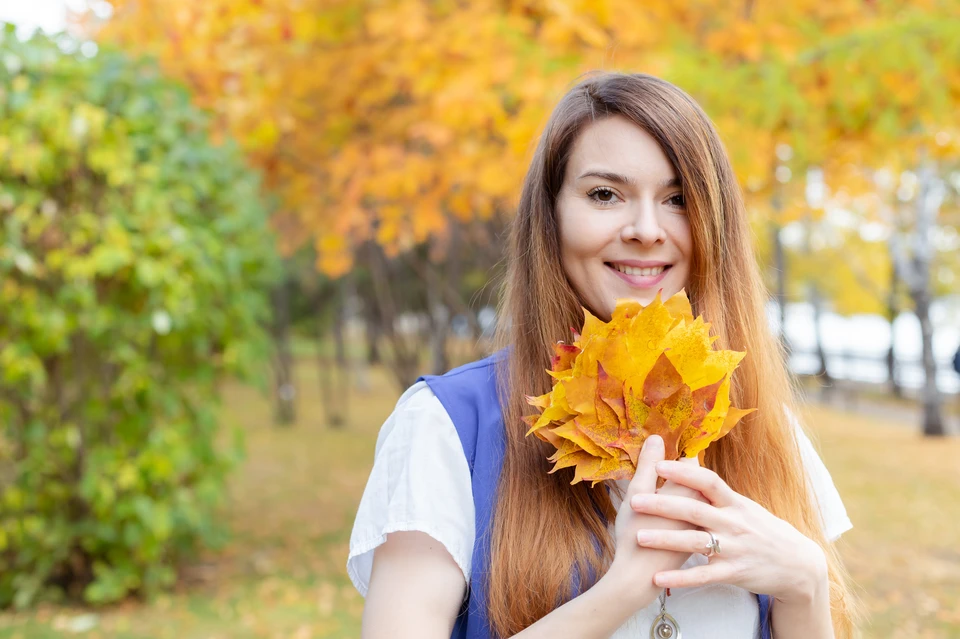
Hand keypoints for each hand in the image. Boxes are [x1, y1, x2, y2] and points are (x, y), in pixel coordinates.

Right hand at [607, 436, 705, 608]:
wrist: (642, 579)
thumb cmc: (635, 533)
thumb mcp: (637, 494)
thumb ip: (649, 465)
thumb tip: (656, 437)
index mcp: (691, 490)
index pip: (692, 464)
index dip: (676, 460)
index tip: (662, 460)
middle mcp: (705, 507)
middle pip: (700, 484)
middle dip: (683, 478)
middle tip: (662, 475)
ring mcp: (705, 527)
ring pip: (700, 506)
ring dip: (686, 500)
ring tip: (665, 500)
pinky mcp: (700, 544)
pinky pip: (698, 525)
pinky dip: (686, 520)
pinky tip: (669, 523)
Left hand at [629, 460, 827, 602]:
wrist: (797, 564)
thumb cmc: (762, 530)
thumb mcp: (744, 506)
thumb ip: (717, 493)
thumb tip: (691, 466)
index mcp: (734, 503)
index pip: (708, 481)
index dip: (683, 472)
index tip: (659, 464)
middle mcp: (733, 523)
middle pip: (694, 510)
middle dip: (663, 505)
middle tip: (634, 501)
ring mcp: (734, 548)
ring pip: (695, 542)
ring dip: (665, 540)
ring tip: (639, 537)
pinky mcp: (734, 572)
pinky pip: (703, 576)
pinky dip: (680, 578)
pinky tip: (658, 579)